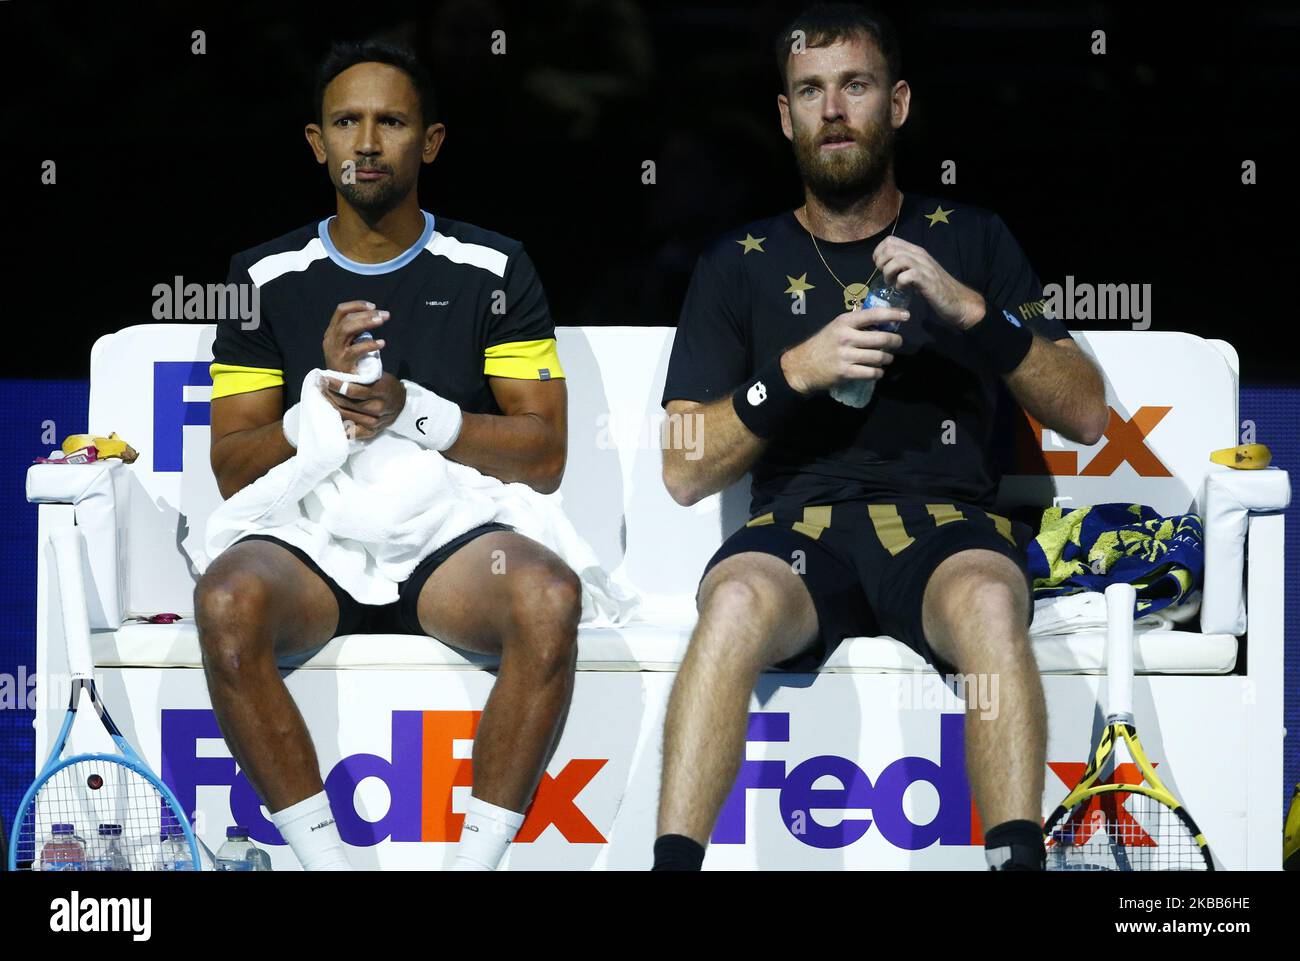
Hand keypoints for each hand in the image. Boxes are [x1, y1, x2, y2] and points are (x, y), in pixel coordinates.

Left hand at [318, 373, 406, 440]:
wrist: (402, 403)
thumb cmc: (387, 386)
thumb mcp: (378, 377)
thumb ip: (361, 378)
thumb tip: (337, 377)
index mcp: (380, 392)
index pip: (352, 390)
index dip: (335, 385)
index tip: (323, 377)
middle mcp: (377, 409)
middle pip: (346, 404)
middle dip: (329, 394)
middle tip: (319, 386)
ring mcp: (374, 422)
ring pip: (345, 415)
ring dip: (331, 406)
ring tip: (322, 397)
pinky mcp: (371, 432)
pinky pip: (351, 431)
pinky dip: (339, 425)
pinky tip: (329, 417)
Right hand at [322, 300, 388, 372]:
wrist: (343, 387)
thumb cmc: (351, 362)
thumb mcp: (350, 343)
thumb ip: (357, 329)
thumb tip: (376, 314)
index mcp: (332, 332)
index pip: (341, 311)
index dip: (357, 305)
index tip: (374, 306)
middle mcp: (330, 340)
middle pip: (346, 319)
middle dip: (366, 314)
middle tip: (385, 315)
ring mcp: (334, 352)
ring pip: (347, 329)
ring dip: (366, 323)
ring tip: (382, 322)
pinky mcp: (342, 364)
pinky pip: (355, 350)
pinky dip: (369, 345)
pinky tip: (382, 343)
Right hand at [781, 305, 908, 394]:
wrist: (801, 366)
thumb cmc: (822, 344)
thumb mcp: (835, 327)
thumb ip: (854, 323)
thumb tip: (878, 319)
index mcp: (844, 322)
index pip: (874, 314)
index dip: (893, 314)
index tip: (906, 316)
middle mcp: (846, 337)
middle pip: (881, 338)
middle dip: (895, 341)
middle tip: (898, 342)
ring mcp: (846, 356)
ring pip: (878, 357)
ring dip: (887, 358)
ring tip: (887, 358)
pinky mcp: (845, 372)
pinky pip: (871, 373)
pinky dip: (878, 373)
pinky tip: (877, 371)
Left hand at [872, 236, 985, 329]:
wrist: (957, 301)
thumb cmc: (936, 288)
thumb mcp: (918, 273)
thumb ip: (904, 267)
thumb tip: (886, 269)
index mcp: (916, 252)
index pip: (890, 241)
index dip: (879, 253)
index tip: (880, 267)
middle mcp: (920, 255)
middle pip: (890, 248)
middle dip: (881, 263)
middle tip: (885, 277)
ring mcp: (924, 266)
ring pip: (897, 259)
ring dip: (888, 273)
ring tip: (892, 283)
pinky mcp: (927, 280)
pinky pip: (907, 275)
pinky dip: (900, 283)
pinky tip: (902, 289)